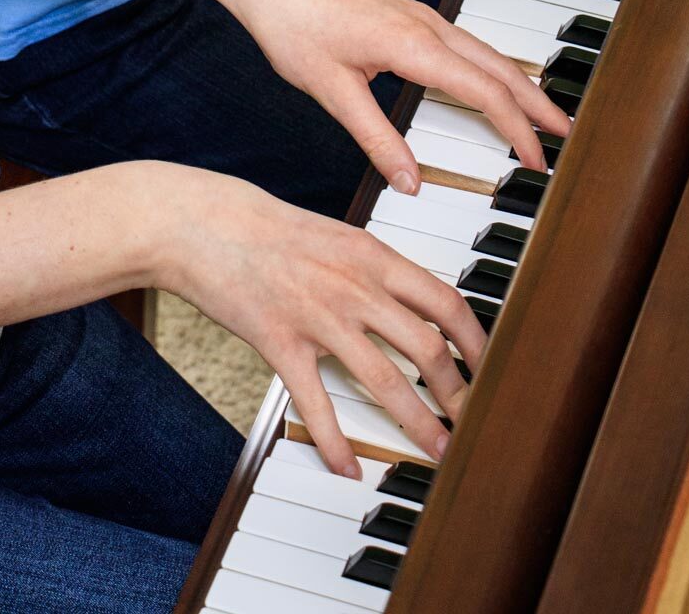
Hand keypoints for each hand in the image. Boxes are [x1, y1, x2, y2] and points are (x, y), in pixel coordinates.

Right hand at [156, 166, 484, 474]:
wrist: (200, 222)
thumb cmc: (260, 225)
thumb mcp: (329, 234)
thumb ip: (368, 266)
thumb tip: (405, 300)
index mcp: (369, 253)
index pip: (445, 301)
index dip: (476, 341)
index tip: (488, 366)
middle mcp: (353, 285)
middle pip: (428, 348)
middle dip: (458, 394)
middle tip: (471, 422)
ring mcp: (319, 316)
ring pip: (386, 381)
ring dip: (417, 424)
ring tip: (435, 453)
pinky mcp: (281, 343)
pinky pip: (317, 404)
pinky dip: (335, 443)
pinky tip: (348, 467)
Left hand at [208, 0, 567, 193]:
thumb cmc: (291, 23)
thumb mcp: (330, 90)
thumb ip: (376, 138)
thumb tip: (411, 184)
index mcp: (412, 44)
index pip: (484, 92)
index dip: (516, 129)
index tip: (537, 161)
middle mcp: (425, 24)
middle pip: (498, 67)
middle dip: (536, 103)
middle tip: (566, 136)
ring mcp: (417, 13)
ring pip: (484, 51)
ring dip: (516, 82)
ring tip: (542, 112)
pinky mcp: (404, 11)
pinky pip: (463, 41)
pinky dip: (489, 65)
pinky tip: (489, 80)